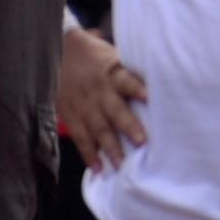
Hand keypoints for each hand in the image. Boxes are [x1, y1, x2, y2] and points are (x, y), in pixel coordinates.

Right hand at [58, 26, 149, 172]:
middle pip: (114, 110)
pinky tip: (98, 168)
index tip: (150, 99)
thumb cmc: (96, 55)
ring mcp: (83, 105)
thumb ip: (130, 72)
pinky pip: (80, 137)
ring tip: (121, 165)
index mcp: (112, 72)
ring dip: (110, 148)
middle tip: (141, 143)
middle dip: (128, 127)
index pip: (127, 81)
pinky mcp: (70, 115)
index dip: (138, 89)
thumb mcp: (113, 55)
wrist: (59, 51)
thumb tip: (160, 82)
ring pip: (98, 129)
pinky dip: (88, 154)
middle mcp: (99, 90)